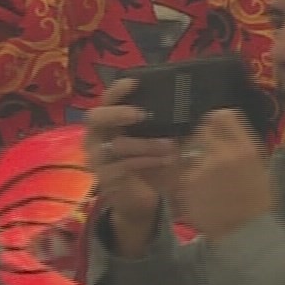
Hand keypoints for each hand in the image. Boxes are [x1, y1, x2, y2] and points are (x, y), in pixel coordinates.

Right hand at [83, 79, 179, 256]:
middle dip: (118, 113)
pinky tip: (165, 160)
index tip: (135, 82)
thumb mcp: (157, 141)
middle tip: (141, 114)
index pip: (106, 100)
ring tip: (170, 146)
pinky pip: (123, 165)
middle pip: (95, 117)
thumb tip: (189, 105)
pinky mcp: (105, 178)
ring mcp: (97, 159)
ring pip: (116, 145)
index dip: (117, 89)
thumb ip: (164, 124)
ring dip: (145, 144)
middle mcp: (96, 137)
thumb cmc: (150, 165)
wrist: (142, 202)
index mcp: (108, 123)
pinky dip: (146, 161)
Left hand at [177, 109, 273, 240]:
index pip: (224, 116)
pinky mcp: (187, 184)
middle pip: (202, 130)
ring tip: (203, 179)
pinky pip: (183, 172)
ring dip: (192, 160)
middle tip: (204, 154)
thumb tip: (227, 134)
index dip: (215, 120)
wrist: (246, 234)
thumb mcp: (259, 169)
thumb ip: (240, 148)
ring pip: (189, 151)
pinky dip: (186, 179)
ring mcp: (203, 167)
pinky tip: (198, 192)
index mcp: (245, 147)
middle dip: (200, 139)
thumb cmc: (257, 204)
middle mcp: (223, 152)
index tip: (213, 127)